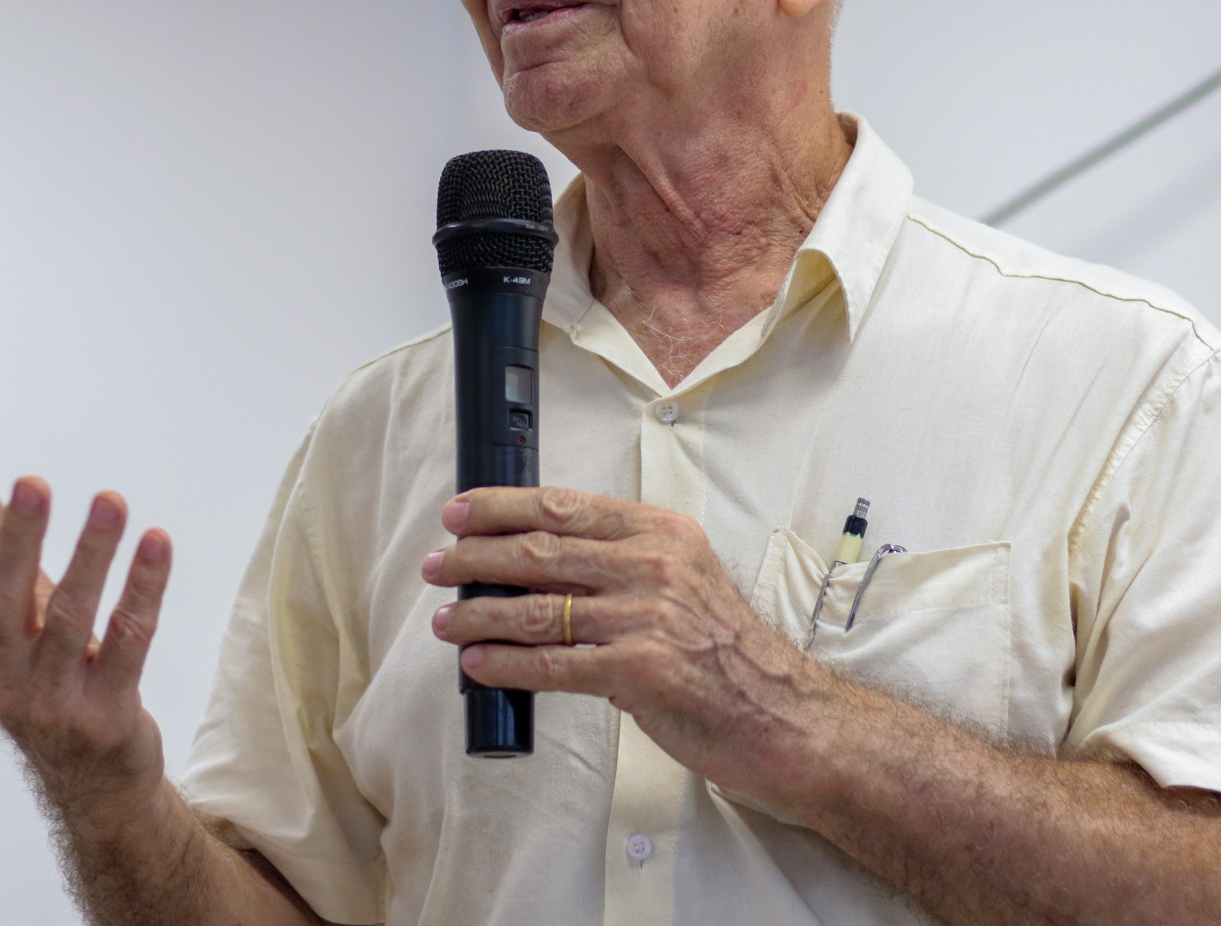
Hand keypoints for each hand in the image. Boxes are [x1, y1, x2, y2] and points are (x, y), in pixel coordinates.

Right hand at [0, 462, 172, 823]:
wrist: (92, 781)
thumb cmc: (44, 677)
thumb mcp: (10, 617)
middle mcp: (3, 678)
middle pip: (7, 601)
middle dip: (17, 538)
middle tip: (32, 482)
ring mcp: (54, 700)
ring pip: (71, 617)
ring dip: (92, 554)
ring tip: (110, 500)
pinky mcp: (106, 712)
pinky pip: (128, 641)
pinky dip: (144, 589)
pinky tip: (157, 542)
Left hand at [421, 486, 833, 798]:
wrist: (782, 714)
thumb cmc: (728, 651)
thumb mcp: (685, 579)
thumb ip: (624, 563)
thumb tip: (541, 564)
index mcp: (662, 533)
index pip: (566, 507)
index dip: (503, 507)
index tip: (460, 513)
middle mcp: (654, 565)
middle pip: (541, 552)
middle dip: (477, 557)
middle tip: (438, 565)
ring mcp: (646, 617)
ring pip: (538, 610)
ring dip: (479, 613)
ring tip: (444, 619)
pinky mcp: (639, 671)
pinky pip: (552, 665)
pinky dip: (505, 664)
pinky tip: (476, 664)